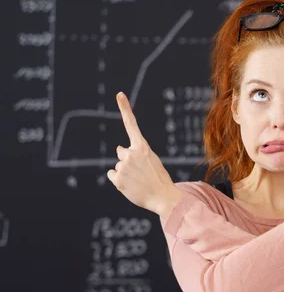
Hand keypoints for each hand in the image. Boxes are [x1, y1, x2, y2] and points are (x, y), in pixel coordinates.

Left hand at [107, 92, 182, 216]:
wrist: (163, 197)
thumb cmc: (158, 178)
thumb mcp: (151, 160)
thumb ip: (135, 153)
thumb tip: (118, 149)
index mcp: (142, 146)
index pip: (131, 124)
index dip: (124, 108)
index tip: (119, 94)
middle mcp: (131, 153)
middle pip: (121, 152)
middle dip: (127, 159)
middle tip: (139, 171)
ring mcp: (123, 166)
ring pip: (118, 165)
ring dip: (124, 172)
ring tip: (137, 180)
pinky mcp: (116, 179)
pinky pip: (112, 175)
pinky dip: (118, 181)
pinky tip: (129, 185)